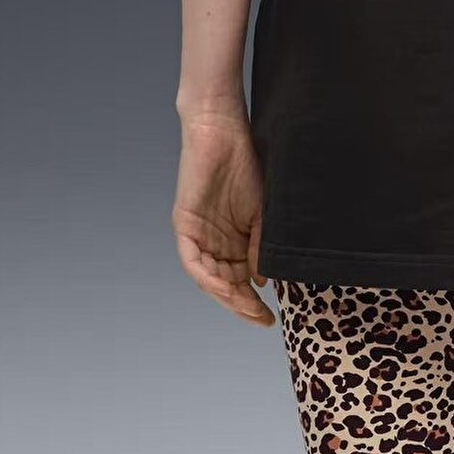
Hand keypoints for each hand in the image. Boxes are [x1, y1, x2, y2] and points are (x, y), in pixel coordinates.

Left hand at [172, 112, 273, 326]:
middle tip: (259, 318)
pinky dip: (207, 277)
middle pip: (225, 285)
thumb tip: (261, 282)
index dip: (252, 303)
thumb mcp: (262, 215)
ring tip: (246, 307)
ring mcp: (198, 236)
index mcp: (234, 243)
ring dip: (226, 296)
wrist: (224, 134)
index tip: (269, 318)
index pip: (241, 282)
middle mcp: (214, 244)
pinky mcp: (184, 226)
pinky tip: (224, 287)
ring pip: (208, 278)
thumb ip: (260, 248)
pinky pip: (192, 261)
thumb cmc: (246, 167)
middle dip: (241, 305)